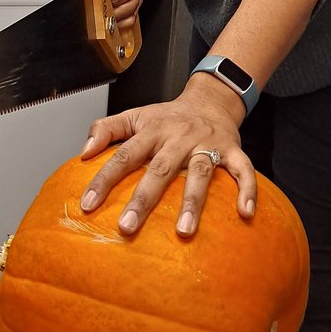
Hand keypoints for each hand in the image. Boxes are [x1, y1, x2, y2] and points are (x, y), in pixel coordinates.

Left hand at [79, 74, 256, 236]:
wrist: (210, 99)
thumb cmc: (167, 117)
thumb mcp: (135, 115)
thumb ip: (106, 129)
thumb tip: (83, 152)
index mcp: (152, 130)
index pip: (124, 155)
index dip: (104, 179)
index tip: (88, 204)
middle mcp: (179, 137)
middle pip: (159, 169)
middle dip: (143, 199)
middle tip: (126, 227)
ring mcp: (207, 144)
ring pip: (201, 173)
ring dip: (193, 202)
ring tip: (184, 232)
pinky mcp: (233, 150)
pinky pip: (243, 170)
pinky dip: (247, 190)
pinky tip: (244, 213)